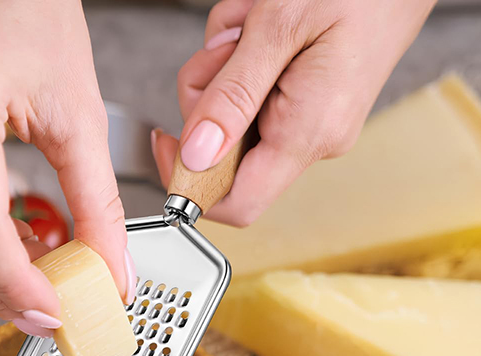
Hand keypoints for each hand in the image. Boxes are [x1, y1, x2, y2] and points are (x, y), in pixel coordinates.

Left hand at [152, 0, 436, 225]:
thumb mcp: (279, 27)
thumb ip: (231, 96)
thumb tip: (195, 156)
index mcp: (308, 133)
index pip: (238, 204)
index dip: (191, 187)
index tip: (168, 145)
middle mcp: (312, 138)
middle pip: (225, 154)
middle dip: (207, 99)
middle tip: (225, 48)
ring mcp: (311, 122)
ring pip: (232, 118)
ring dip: (223, 69)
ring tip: (251, 25)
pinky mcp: (308, 103)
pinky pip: (253, 96)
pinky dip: (242, 60)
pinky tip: (260, 26)